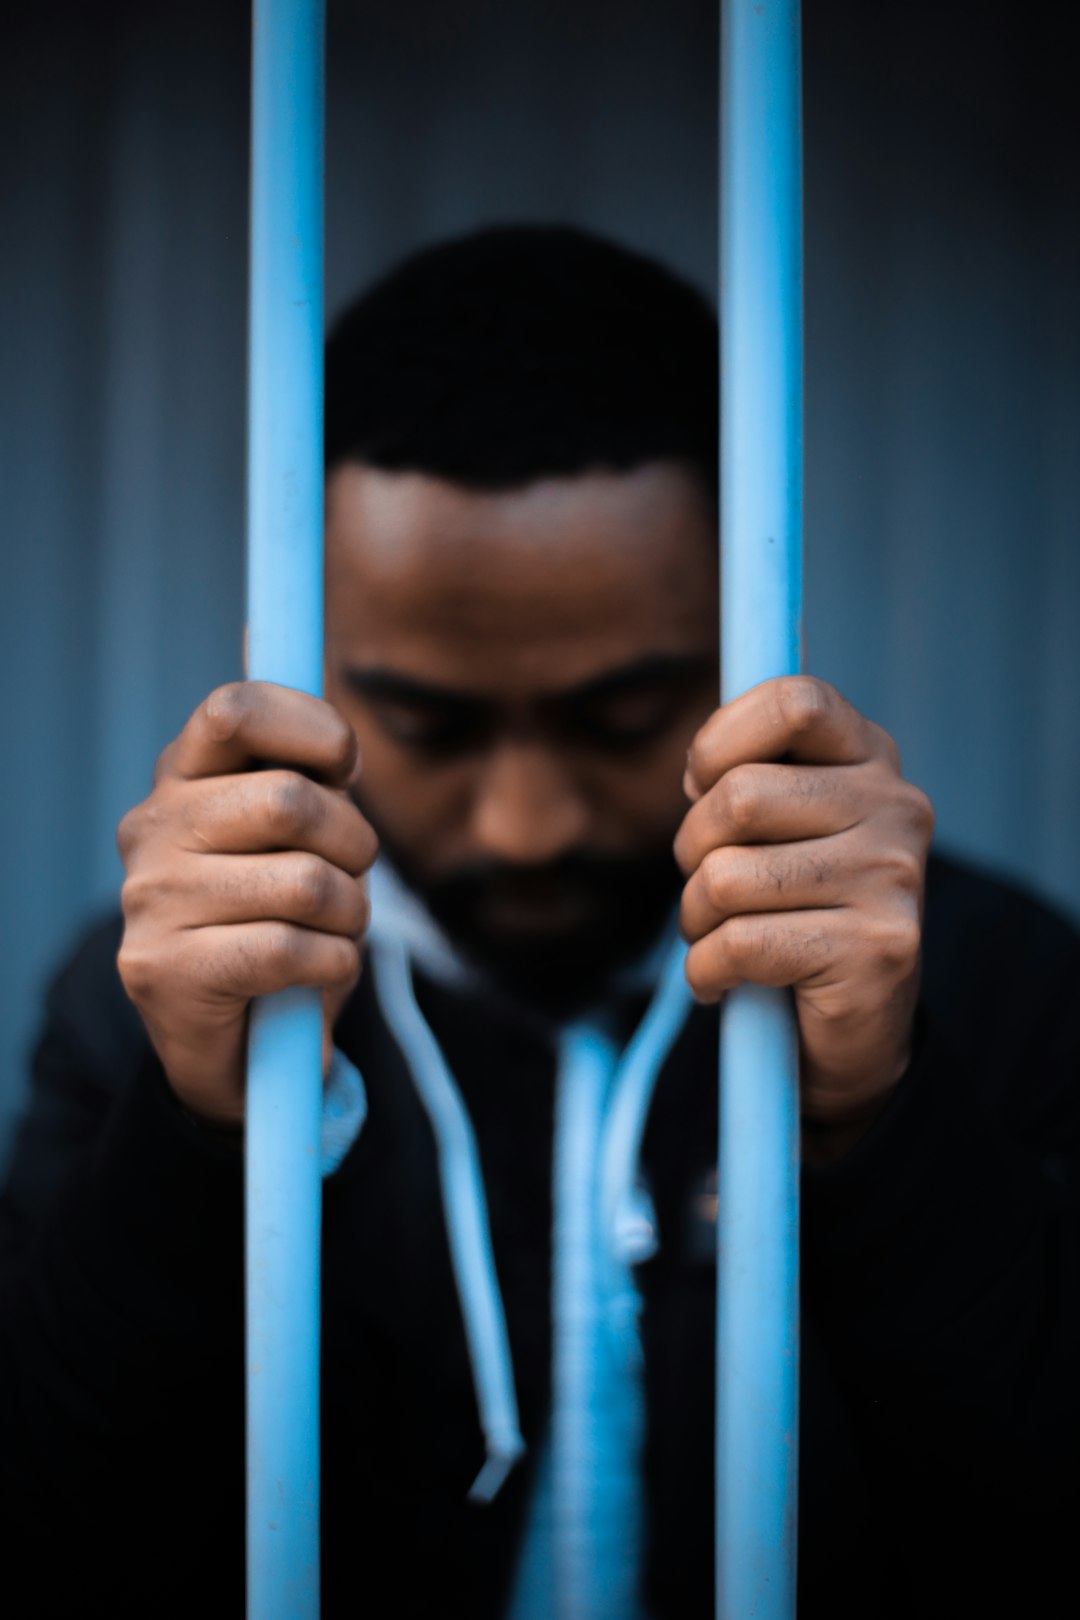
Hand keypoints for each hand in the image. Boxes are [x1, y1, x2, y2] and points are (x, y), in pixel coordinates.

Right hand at [117, 682, 377, 1124]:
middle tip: (350, 875)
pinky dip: (333, 963)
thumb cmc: (280, 918)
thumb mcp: (300, 836)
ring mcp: (149, 900)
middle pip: (289, 801)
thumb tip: (339, 747)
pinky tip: (319, 971)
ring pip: (304, 882)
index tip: (342, 771)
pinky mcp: (162, 970)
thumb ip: (311, 781)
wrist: (234, 1044)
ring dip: (349, 914)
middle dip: (353, 843)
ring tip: (332, 931)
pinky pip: (289, 949)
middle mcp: (152, 829)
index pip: (235, 711)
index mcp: (181, 776)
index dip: (312, 730)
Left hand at [674, 677, 933, 1145]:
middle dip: (691, 849)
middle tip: (707, 887)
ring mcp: (894, 878)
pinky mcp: (878, 950)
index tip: (705, 786)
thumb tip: (698, 769)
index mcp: (871, 758)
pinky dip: (704, 972)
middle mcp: (897, 807)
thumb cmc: (793, 910)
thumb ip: (747, 776)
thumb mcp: (778, 826)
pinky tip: (723, 982)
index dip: (723, 740)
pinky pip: (738, 945)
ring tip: (720, 938)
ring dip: (695, 919)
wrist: (855, 1030)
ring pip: (726, 877)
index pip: (793, 701)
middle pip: (738, 797)